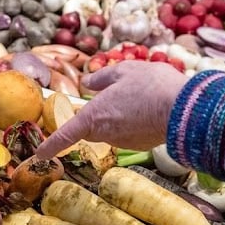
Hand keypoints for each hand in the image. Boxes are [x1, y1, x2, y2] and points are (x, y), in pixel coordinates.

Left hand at [34, 61, 188, 158]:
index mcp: (94, 116)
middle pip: (90, 129)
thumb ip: (102, 78)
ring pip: (111, 130)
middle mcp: (106, 133)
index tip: (39, 153)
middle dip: (92, 118)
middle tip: (107, 99)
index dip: (51, 144)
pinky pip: (129, 132)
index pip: (66, 134)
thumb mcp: (124, 71)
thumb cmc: (151, 85)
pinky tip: (148, 107)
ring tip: (137, 96)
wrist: (185, 109)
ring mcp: (124, 141)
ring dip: (117, 116)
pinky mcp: (141, 144)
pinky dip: (134, 121)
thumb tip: (87, 84)